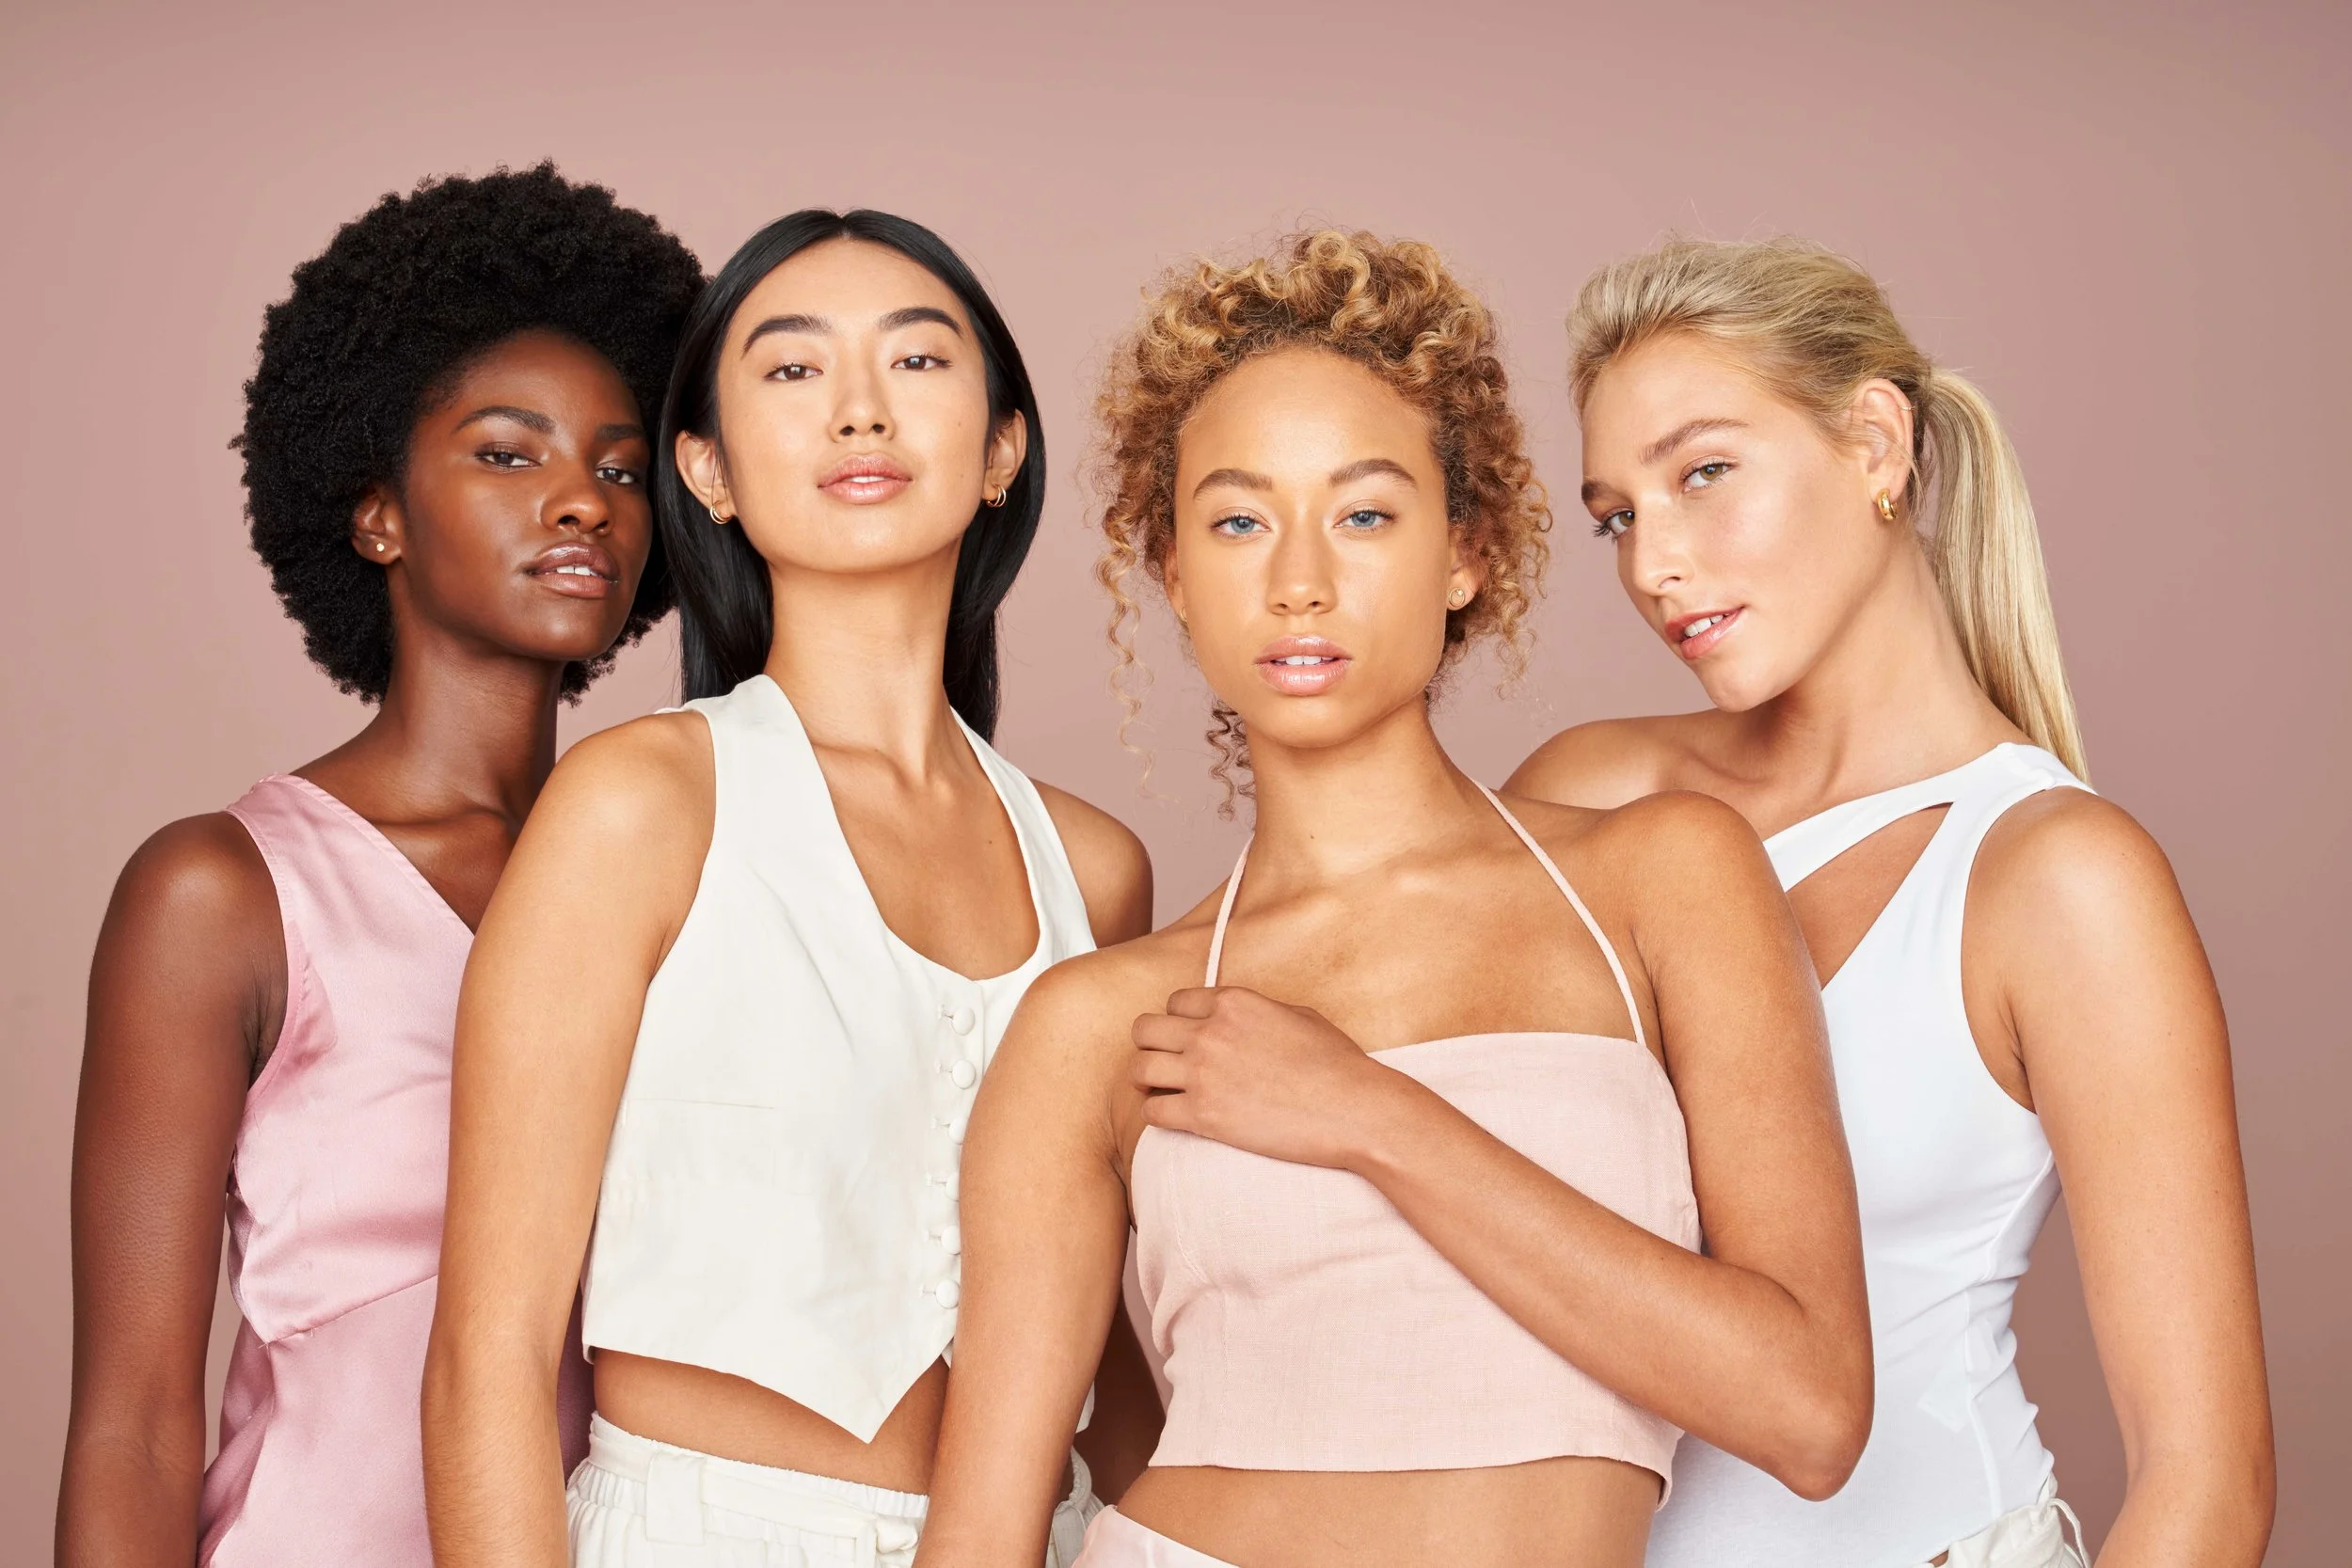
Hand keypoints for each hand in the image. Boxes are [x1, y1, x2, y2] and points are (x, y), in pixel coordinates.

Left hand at [1131, 987, 1412, 1169]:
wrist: (1354, 1110)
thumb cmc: (1338, 1065)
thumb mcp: (1299, 1016)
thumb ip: (1257, 1011)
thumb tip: (1239, 1019)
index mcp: (1234, 1002)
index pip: (1174, 1002)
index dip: (1178, 1021)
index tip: (1186, 1039)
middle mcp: (1211, 1031)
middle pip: (1145, 1029)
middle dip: (1152, 1046)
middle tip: (1165, 1064)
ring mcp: (1204, 1073)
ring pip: (1139, 1069)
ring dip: (1148, 1081)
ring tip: (1164, 1091)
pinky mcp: (1204, 1115)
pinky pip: (1153, 1112)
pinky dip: (1159, 1115)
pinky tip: (1178, 1118)